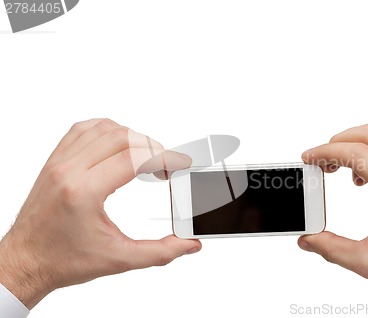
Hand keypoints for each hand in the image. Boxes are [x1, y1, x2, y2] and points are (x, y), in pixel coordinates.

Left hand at [0, 119, 200, 308]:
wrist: (26, 261)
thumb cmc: (63, 261)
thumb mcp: (119, 260)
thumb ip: (160, 252)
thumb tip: (190, 244)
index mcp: (83, 193)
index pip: (134, 158)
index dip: (165, 157)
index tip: (180, 164)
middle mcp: (68, 171)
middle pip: (122, 137)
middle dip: (153, 147)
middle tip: (165, 166)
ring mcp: (59, 162)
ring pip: (103, 128)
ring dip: (132, 137)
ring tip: (145, 157)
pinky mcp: (54, 160)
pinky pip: (83, 129)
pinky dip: (107, 130)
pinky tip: (119, 145)